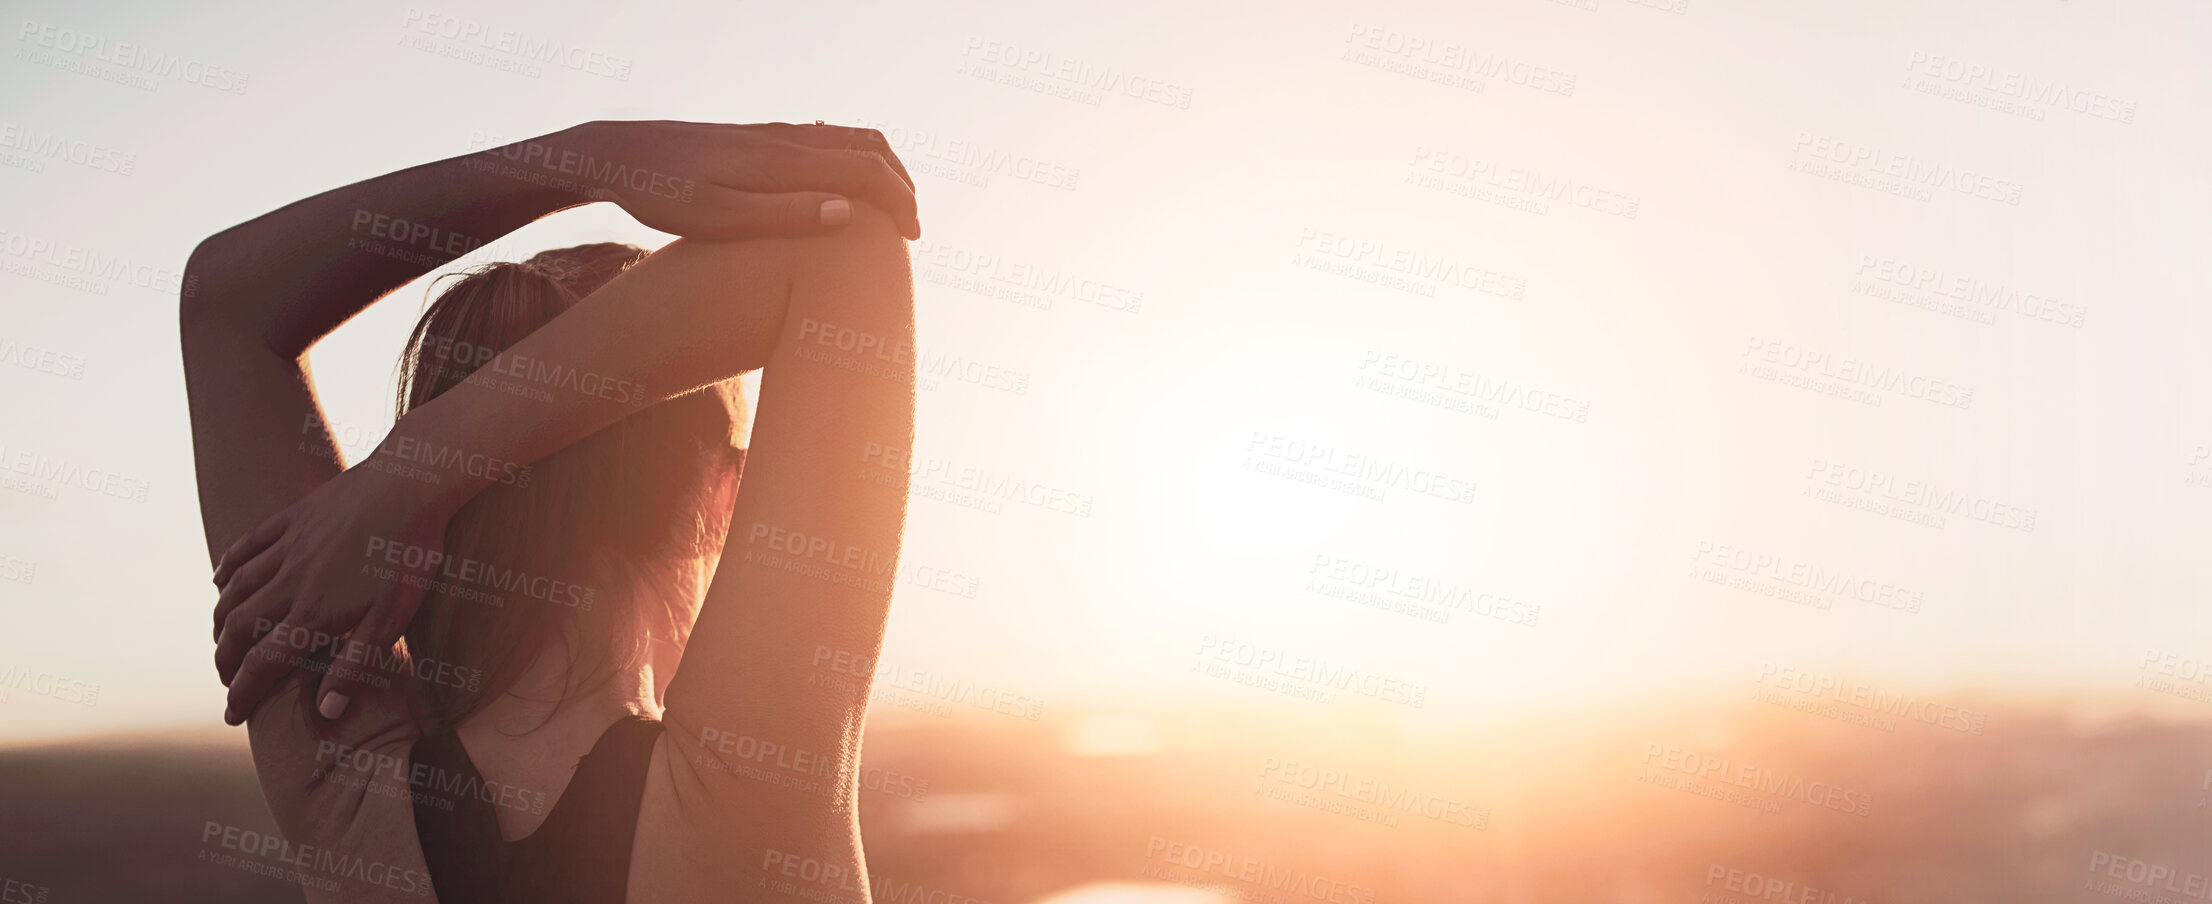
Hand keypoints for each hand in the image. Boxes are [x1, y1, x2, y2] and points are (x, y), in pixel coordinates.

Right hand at [211, 452, 456, 724]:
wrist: (409, 486)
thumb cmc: (407, 556)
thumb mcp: (393, 619)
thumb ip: (357, 664)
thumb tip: (326, 710)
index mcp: (313, 613)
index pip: (263, 664)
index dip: (243, 694)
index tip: (233, 716)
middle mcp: (288, 582)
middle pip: (237, 628)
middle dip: (225, 660)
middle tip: (226, 678)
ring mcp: (286, 547)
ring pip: (235, 589)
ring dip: (221, 618)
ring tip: (221, 638)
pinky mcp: (291, 518)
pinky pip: (246, 546)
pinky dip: (227, 567)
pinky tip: (220, 580)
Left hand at [547, 119, 921, 239]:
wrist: (619, 151)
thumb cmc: (662, 194)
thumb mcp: (719, 217)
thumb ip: (784, 216)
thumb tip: (847, 212)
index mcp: (782, 160)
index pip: (866, 170)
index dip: (899, 203)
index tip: (910, 238)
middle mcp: (785, 140)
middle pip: (868, 147)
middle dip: (900, 185)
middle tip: (909, 228)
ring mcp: (773, 135)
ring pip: (849, 139)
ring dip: (880, 172)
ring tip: (887, 212)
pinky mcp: (759, 139)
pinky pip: (825, 141)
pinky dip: (853, 163)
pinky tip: (843, 191)